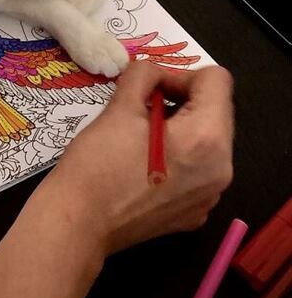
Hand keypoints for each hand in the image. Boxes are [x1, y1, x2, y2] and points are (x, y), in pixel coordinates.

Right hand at [49, 61, 233, 254]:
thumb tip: (153, 74)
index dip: (180, 74)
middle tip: (141, 106)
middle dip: (181, 100)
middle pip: (216, 111)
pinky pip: (197, 172)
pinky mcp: (193, 214)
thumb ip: (143, 76)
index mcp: (207, 138)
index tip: (149, 87)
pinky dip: (177, 159)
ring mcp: (209, 197)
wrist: (77, 224)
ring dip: (180, 128)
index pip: (216, 81)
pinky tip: (144, 166)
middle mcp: (220, 170)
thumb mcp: (119, 107)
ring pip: (207, 142)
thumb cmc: (97, 164)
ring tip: (140, 135)